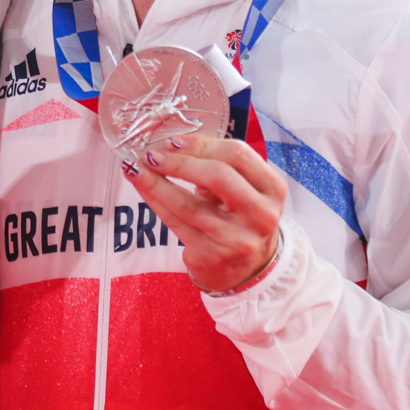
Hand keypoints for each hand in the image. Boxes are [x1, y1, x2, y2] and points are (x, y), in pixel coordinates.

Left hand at [122, 134, 287, 293]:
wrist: (247, 268)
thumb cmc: (241, 216)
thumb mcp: (244, 189)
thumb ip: (220, 165)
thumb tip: (172, 145)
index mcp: (272, 189)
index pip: (237, 155)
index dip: (201, 144)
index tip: (174, 141)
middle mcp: (261, 215)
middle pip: (218, 176)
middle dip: (180, 162)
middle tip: (153, 155)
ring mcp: (237, 239)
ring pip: (189, 204)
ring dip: (157, 183)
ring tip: (137, 169)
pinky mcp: (212, 256)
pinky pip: (176, 223)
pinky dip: (156, 201)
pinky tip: (143, 189)